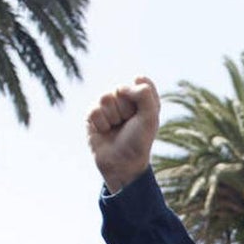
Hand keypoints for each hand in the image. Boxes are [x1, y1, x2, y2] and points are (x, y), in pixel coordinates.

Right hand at [86, 76, 160, 192]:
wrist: (122, 164)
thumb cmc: (138, 142)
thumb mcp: (150, 118)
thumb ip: (145, 94)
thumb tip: (122, 87)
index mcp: (141, 98)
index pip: (139, 80)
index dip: (140, 96)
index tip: (143, 113)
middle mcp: (124, 99)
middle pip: (120, 88)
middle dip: (125, 109)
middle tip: (128, 124)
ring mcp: (107, 107)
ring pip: (105, 98)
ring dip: (113, 117)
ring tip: (116, 128)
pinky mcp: (92, 116)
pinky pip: (94, 110)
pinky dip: (101, 124)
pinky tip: (105, 132)